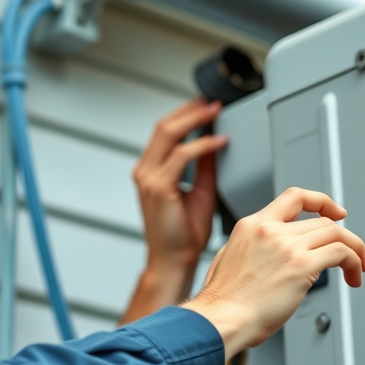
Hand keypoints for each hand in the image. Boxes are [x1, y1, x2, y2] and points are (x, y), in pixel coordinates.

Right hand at [129, 98, 226, 304]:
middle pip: (164, 126)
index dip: (186, 114)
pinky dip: (201, 145)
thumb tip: (214, 142)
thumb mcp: (201, 192)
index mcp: (151, 172)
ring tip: (215, 112)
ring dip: (194, 120)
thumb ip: (204, 167)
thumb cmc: (184, 235)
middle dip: (190, 110)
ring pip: (168, 134)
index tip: (207, 106)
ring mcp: (148, 179)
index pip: (165, 132)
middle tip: (213, 103)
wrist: (174, 261)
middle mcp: (145, 172)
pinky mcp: (158, 189)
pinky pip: (180, 157)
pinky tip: (218, 142)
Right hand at [183, 187, 364, 357]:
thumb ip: (251, 249)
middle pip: (321, 221)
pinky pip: (342, 254)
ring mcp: (287, 246)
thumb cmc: (222, 302)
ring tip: (359, 268)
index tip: (335, 213)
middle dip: (344, 236)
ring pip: (337, 234)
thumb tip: (267, 255)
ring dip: (355, 251)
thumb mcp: (228, 259)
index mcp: (251, 226)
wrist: (220, 319)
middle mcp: (270, 230)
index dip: (321, 202)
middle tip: (353, 254)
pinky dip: (354, 263)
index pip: (294, 198)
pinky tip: (353, 277)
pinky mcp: (302, 265)